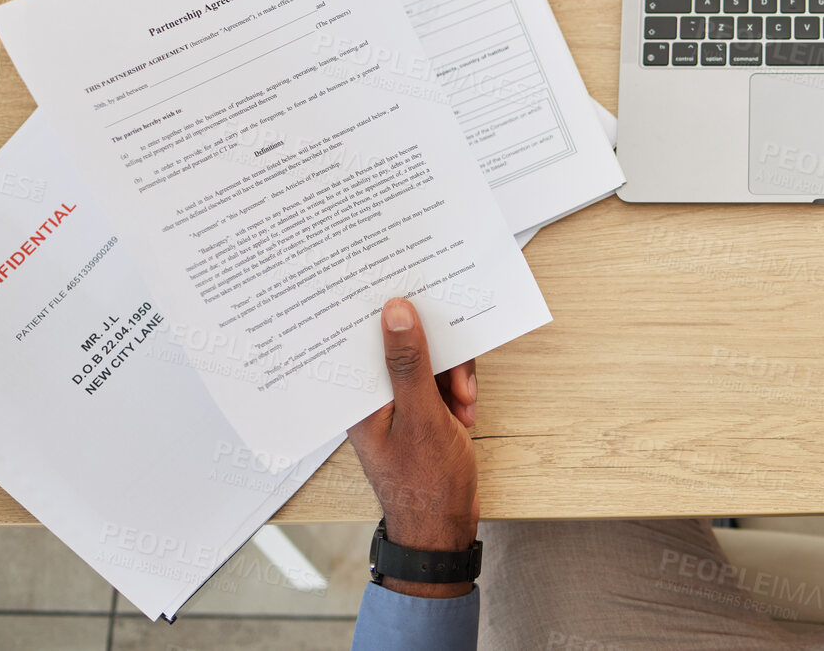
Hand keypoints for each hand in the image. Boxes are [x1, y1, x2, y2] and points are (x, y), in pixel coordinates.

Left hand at [347, 298, 479, 597]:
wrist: (443, 528)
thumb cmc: (425, 484)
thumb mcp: (422, 416)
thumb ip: (410, 364)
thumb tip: (397, 312)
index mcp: (359, 397)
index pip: (367, 339)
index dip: (389, 316)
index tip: (415, 296)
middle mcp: (374, 397)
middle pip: (404, 346)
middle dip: (439, 357)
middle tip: (458, 379)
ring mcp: (399, 404)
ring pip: (429, 361)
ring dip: (454, 377)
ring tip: (463, 403)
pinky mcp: (421, 411)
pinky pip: (441, 380)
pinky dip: (458, 391)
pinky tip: (464, 411)